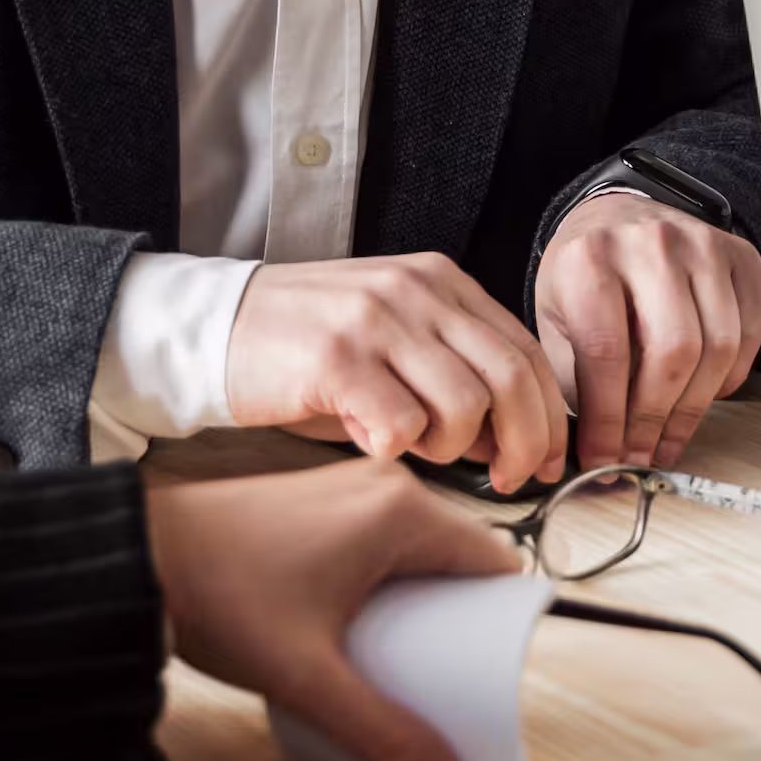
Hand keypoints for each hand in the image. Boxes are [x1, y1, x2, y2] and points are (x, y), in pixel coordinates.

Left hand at [145, 457, 522, 760]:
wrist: (139, 555)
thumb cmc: (218, 595)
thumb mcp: (308, 676)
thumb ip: (381, 732)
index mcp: (400, 512)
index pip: (494, 563)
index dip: (502, 619)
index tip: (494, 667)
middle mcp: (383, 487)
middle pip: (458, 559)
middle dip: (460, 619)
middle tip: (447, 675)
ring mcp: (349, 487)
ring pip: (418, 550)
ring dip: (421, 601)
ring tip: (401, 658)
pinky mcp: (320, 499)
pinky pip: (382, 540)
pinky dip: (386, 582)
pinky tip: (359, 627)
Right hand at [225, 252, 566, 492]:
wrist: (213, 328)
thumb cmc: (305, 349)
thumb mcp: (391, 347)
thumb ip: (453, 378)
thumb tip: (511, 441)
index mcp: (438, 281)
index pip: (524, 349)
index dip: (547, 415)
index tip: (546, 460)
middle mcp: (414, 291)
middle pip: (510, 378)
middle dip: (523, 443)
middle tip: (507, 480)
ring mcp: (375, 320)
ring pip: (463, 406)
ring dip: (447, 447)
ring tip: (407, 445)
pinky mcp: (336, 358)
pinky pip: (401, 425)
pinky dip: (392, 449)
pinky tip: (364, 439)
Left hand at [534, 192, 760, 471]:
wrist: (616, 215)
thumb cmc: (584, 274)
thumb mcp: (556, 318)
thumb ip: (575, 380)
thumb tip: (602, 452)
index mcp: (591, 258)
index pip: (607, 352)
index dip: (609, 419)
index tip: (607, 458)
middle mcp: (652, 245)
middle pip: (671, 352)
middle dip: (656, 419)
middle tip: (642, 454)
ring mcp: (703, 245)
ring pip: (718, 347)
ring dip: (695, 408)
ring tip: (670, 436)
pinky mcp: (740, 257)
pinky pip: (749, 334)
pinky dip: (729, 378)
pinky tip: (702, 394)